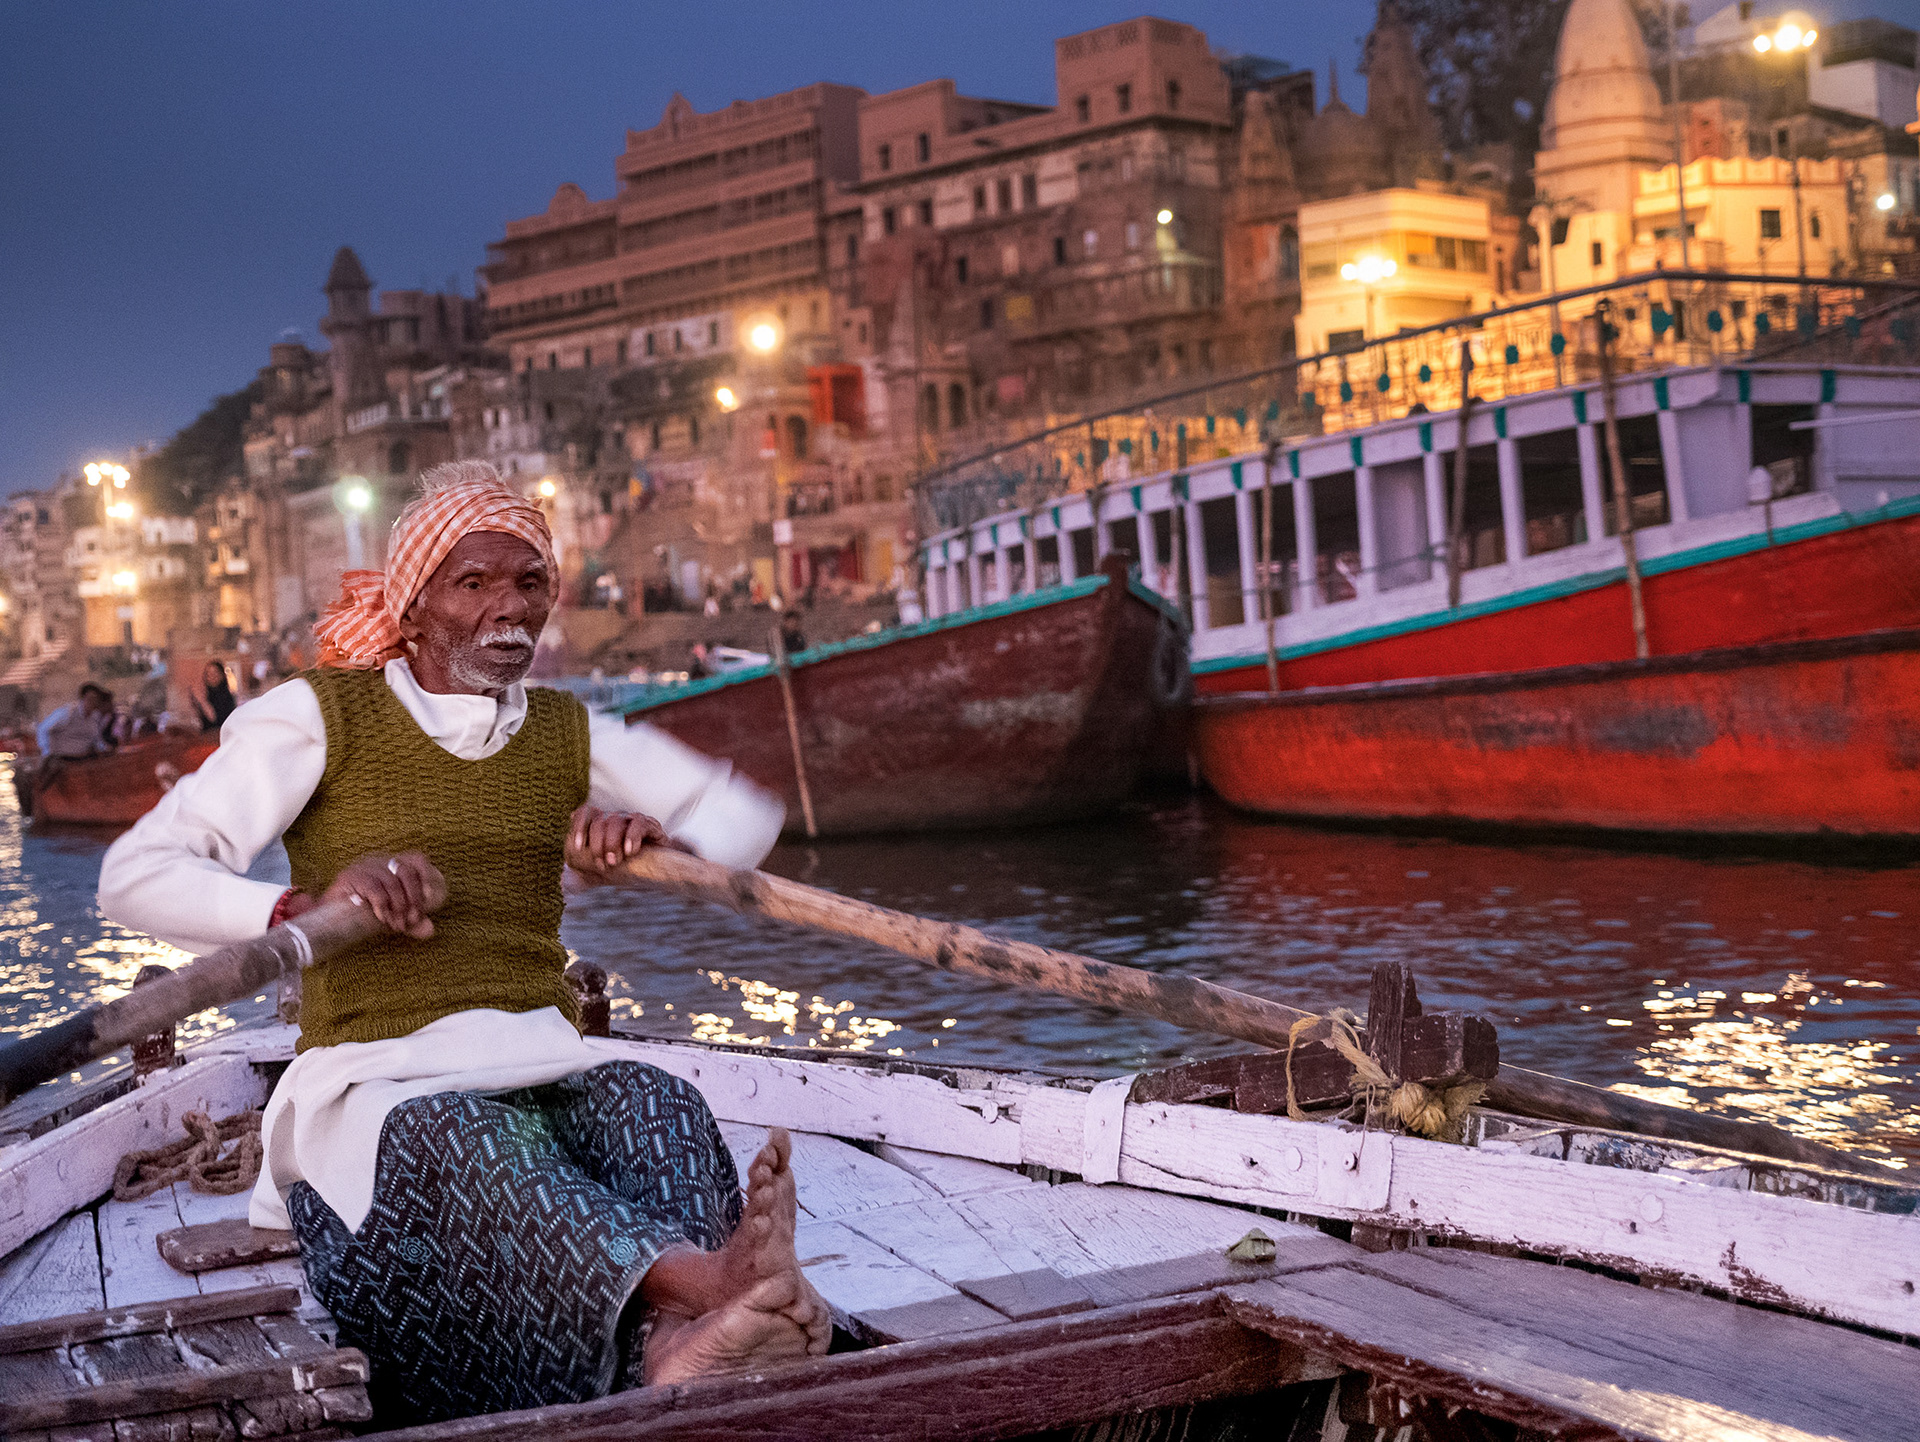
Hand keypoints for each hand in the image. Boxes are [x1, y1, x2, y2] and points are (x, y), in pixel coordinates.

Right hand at [321, 850, 445, 938]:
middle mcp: (378, 861)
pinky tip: (382, 918)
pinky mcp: (349, 877)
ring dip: (399, 907)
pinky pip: (373, 888)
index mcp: (391, 865)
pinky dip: (382, 905)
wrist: (327, 921)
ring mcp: (362, 867)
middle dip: (413, 899)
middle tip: (410, 921)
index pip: (416, 859)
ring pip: (391, 882)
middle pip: (406, 871)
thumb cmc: (364, 915)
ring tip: (397, 926)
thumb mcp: (393, 917)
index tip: (430, 896)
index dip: (426, 874)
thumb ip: (412, 922)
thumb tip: (430, 930)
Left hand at [566, 804, 669, 882]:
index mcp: (600, 826)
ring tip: (615, 861)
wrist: (657, 875)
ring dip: (612, 843)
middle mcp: (614, 820)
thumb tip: (561, 882)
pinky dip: (632, 837)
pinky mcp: (651, 826)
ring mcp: (632, 821)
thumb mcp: (598, 876)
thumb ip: (581, 876)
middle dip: (597, 844)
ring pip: (616, 820)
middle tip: (603, 864)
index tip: (578, 848)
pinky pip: (638, 823)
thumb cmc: (625, 873)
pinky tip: (630, 852)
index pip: (584, 813)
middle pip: (599, 820)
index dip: (578, 827)